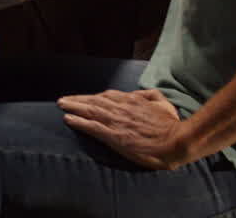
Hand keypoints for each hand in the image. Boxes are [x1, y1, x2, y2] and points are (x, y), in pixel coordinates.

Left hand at [58, 89, 188, 169]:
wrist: (175, 141)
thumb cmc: (171, 124)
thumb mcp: (163, 103)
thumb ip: (150, 95)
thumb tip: (139, 93)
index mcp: (132, 101)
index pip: (107, 96)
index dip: (93, 97)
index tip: (83, 98)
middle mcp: (121, 109)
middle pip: (94, 101)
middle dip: (77, 99)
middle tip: (63, 100)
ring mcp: (116, 122)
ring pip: (90, 110)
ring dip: (73, 107)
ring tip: (61, 105)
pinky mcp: (114, 136)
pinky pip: (92, 127)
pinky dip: (78, 121)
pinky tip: (68, 119)